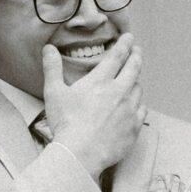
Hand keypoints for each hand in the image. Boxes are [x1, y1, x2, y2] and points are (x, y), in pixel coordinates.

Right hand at [39, 38, 143, 173]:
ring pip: (139, 89)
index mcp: (100, 81)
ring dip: (136, 81)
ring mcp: (129, 110)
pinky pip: (142, 110)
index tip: (130, 38)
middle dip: (136, 56)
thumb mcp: (54, 93)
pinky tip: (135, 105)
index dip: (125, 44)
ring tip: (133, 79)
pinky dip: (138, 104)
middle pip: (134, 68)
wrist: (81, 154)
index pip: (117, 56)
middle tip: (137, 51)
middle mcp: (119, 92)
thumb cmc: (65, 123)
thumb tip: (49, 48)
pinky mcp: (134, 127)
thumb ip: (52, 68)